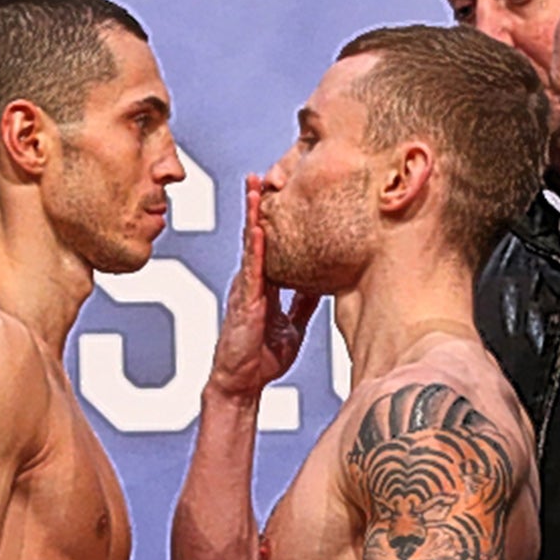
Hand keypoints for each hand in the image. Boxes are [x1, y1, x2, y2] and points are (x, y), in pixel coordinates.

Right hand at [208, 176, 319, 402]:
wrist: (242, 383)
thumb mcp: (291, 324)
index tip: (279, 193)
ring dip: (253, 215)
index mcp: (263, 286)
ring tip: (255, 187)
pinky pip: (251, 269)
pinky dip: (255, 247)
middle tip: (263, 175)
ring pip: (251, 245)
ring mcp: (245, 289)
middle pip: (256, 236)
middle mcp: (251, 282)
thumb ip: (301, 302)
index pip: (268, 245)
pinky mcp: (245, 301)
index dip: (272, 220)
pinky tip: (259, 228)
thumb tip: (317, 285)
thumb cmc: (262, 357)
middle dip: (258, 206)